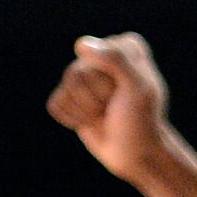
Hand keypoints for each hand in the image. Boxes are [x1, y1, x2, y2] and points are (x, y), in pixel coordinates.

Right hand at [46, 31, 179, 183]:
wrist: (135, 152)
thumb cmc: (141, 121)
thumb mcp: (138, 89)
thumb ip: (116, 60)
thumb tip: (81, 44)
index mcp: (125, 46)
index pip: (97, 55)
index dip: (111, 81)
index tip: (131, 92)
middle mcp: (102, 56)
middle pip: (77, 73)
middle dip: (97, 98)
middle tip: (117, 106)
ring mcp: (84, 75)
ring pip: (66, 87)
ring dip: (87, 110)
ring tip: (106, 113)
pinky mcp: (69, 96)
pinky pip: (55, 104)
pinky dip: (73, 119)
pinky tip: (92, 121)